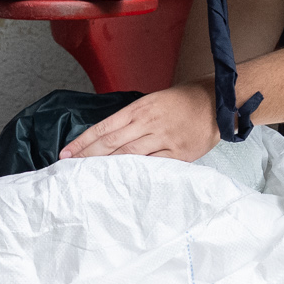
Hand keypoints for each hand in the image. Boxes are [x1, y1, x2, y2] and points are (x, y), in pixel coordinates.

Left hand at [61, 81, 220, 163]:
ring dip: (107, 168)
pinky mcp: (179, 154)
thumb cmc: (184, 100)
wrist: (217, 102)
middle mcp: (148, 122)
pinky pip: (153, 166)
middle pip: (111, 143)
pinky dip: (135, 174)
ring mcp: (164, 139)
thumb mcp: (153, 101)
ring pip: (129, 156)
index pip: (104, 126)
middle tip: (68, 169)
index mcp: (140, 108)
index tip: (65, 153)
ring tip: (88, 177)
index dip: (83, 142)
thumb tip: (107, 137)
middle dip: (87, 157)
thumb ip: (132, 119)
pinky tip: (121, 182)